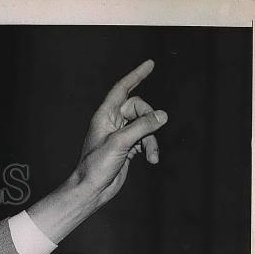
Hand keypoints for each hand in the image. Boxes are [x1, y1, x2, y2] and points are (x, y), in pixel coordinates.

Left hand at [72, 59, 167, 205]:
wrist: (92, 189)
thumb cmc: (97, 166)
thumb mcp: (120, 142)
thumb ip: (142, 126)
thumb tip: (162, 116)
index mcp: (105, 115)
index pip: (122, 89)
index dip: (136, 75)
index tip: (150, 64)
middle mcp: (112, 122)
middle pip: (139, 108)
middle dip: (149, 118)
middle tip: (151, 132)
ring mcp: (120, 135)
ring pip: (145, 125)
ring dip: (151, 139)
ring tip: (152, 155)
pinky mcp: (126, 147)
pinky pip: (145, 139)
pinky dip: (150, 147)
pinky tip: (151, 159)